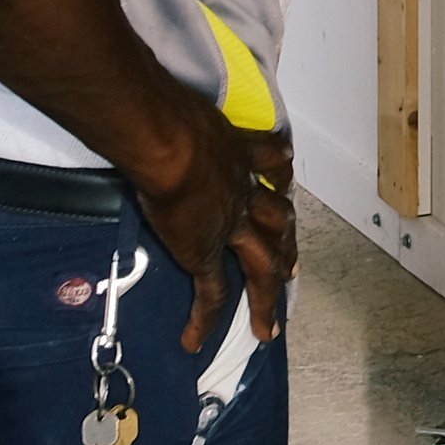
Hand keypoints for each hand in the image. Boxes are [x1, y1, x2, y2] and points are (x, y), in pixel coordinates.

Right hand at [140, 106, 296, 354]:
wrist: (171, 142)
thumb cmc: (173, 116)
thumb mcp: (185, 109)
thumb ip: (178, 115)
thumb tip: (150, 103)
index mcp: (239, 153)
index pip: (269, 164)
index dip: (278, 178)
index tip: (283, 184)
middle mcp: (243, 190)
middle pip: (277, 220)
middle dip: (286, 243)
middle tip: (293, 265)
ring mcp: (230, 224)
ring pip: (261, 263)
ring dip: (267, 291)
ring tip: (268, 321)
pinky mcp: (204, 251)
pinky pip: (211, 293)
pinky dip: (204, 319)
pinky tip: (195, 341)